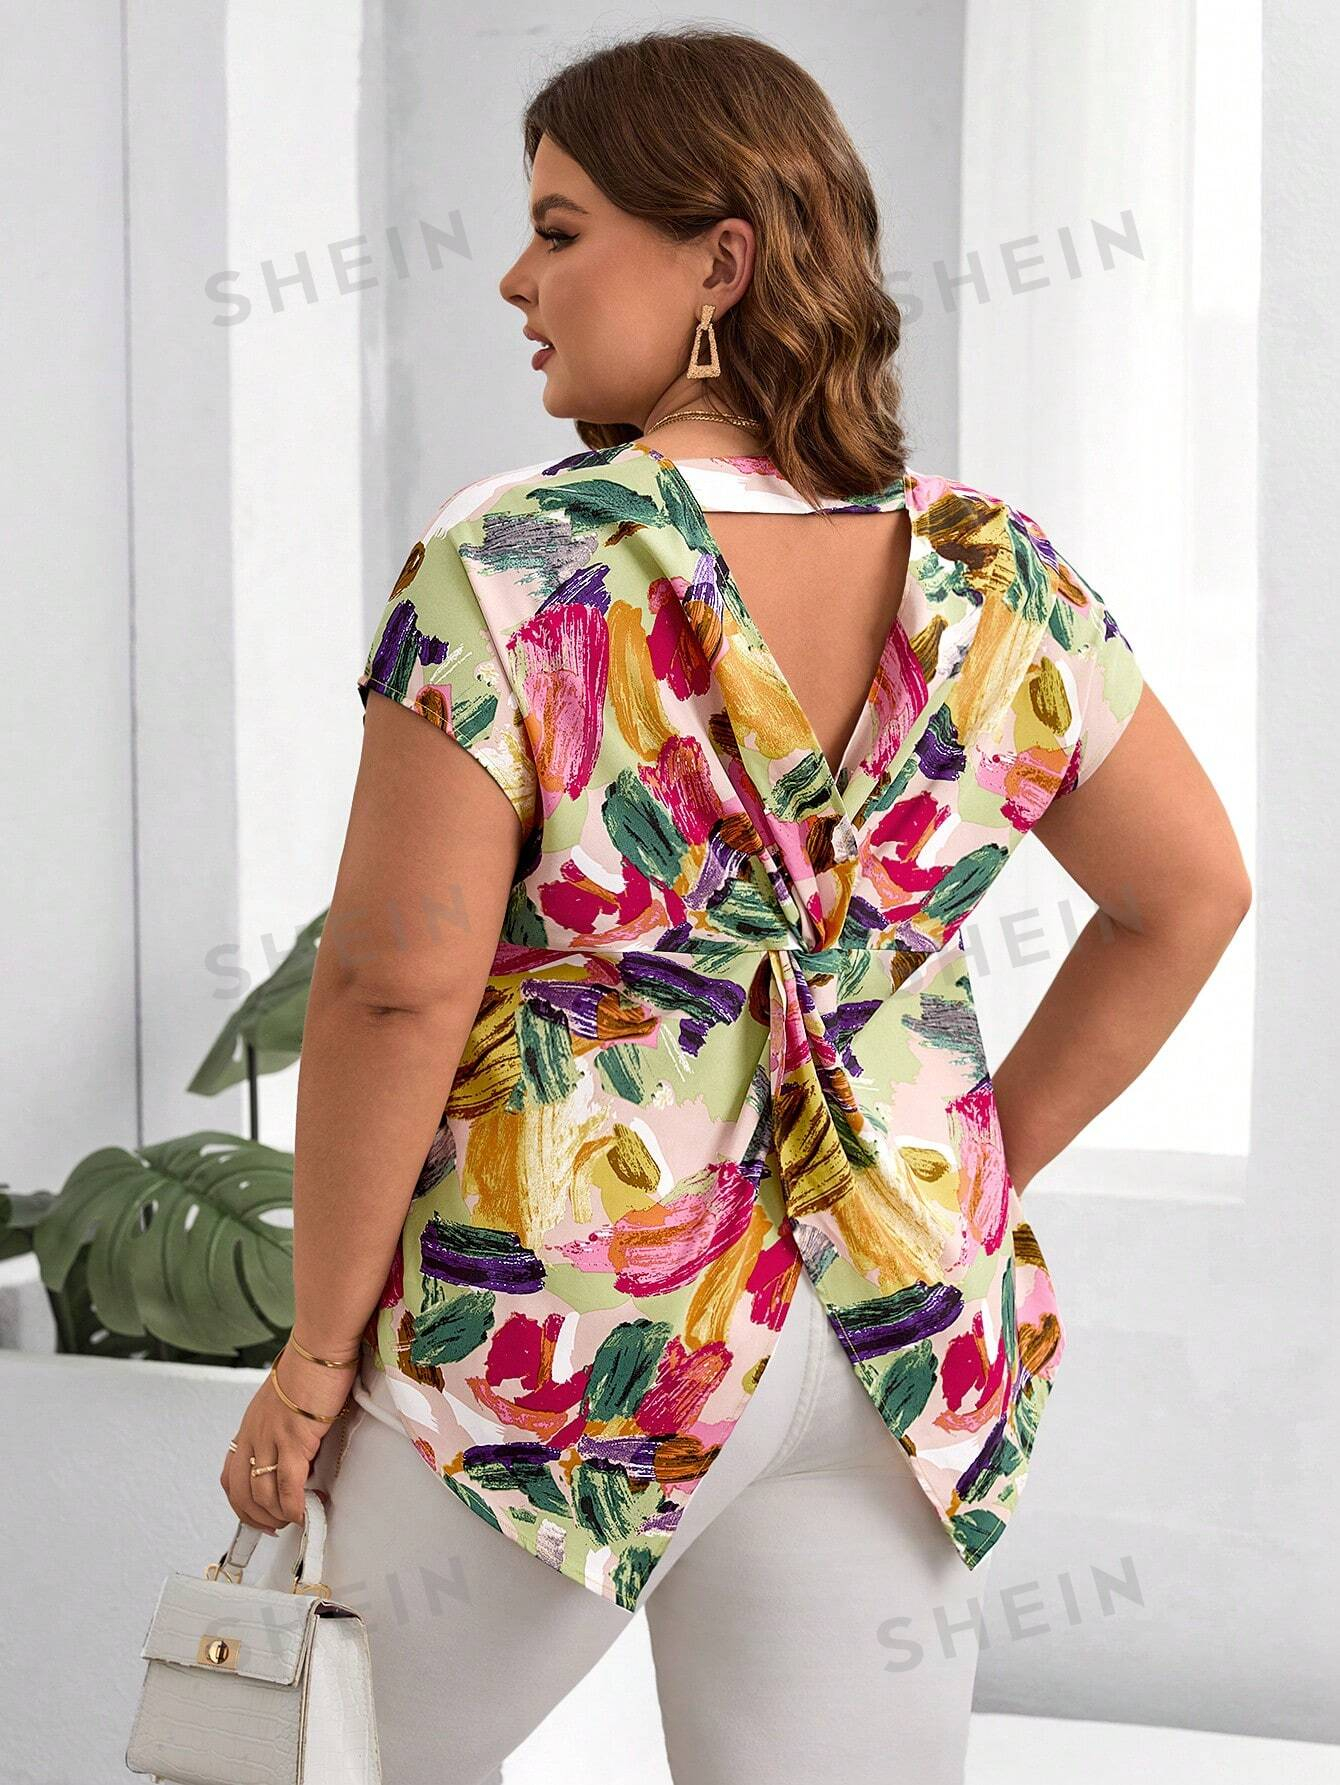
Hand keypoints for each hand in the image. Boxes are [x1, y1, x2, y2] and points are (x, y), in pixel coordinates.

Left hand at [220, 1343, 359, 1535]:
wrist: (320, 1348)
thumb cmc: (310, 1365)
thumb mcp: (285, 1400)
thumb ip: (285, 1426)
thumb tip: (301, 1451)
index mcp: (251, 1425)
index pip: (231, 1474)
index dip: (241, 1502)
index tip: (255, 1514)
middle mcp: (254, 1435)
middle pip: (240, 1492)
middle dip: (255, 1518)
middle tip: (274, 1527)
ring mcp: (271, 1439)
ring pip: (262, 1495)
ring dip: (277, 1516)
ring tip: (294, 1519)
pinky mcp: (294, 1441)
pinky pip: (287, 1487)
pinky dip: (294, 1507)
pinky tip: (304, 1513)